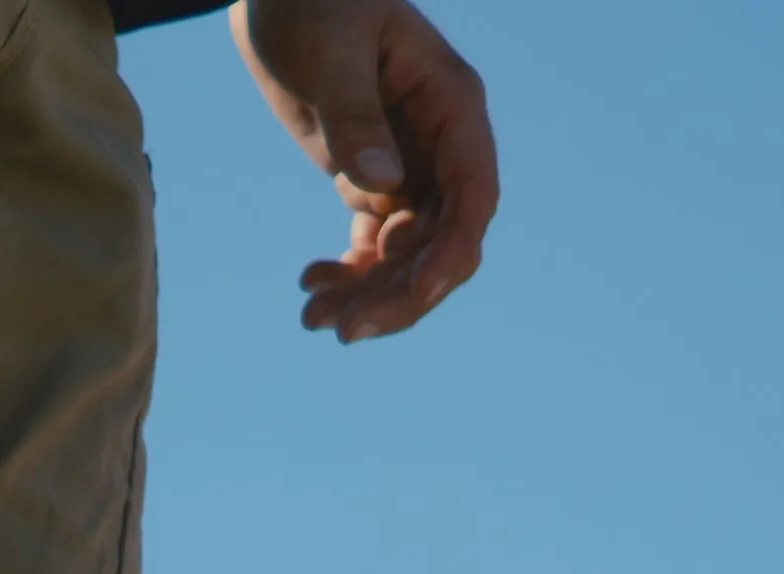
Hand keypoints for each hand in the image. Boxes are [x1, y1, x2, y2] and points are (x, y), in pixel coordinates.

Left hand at [231, 0, 496, 340]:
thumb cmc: (315, 5)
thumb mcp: (333, 54)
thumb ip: (355, 116)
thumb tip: (381, 185)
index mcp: (453, 108)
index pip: (473, 195)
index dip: (452, 252)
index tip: (417, 293)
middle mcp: (441, 147)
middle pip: (443, 242)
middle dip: (401, 293)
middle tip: (343, 331)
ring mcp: (410, 168)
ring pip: (407, 255)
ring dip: (369, 295)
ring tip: (311, 317)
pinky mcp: (371, 182)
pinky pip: (374, 246)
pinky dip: (348, 274)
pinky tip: (309, 284)